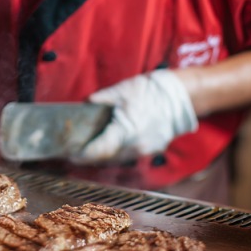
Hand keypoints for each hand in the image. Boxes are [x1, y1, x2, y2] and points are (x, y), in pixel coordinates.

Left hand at [76, 69, 198, 162]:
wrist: (180, 97)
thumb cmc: (149, 91)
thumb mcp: (121, 91)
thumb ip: (101, 99)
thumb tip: (85, 103)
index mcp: (126, 130)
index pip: (100, 149)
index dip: (83, 155)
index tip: (70, 155)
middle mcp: (136, 145)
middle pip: (107, 158)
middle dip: (89, 158)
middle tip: (74, 154)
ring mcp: (147, 149)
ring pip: (119, 159)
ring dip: (103, 158)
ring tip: (87, 153)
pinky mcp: (154, 149)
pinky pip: (130, 156)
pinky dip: (117, 154)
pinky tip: (108, 149)